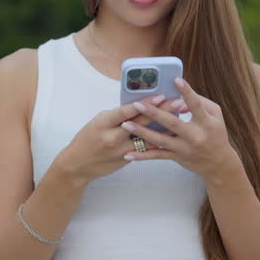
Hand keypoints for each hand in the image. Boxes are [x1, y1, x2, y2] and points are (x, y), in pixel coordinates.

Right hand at [54, 94, 168, 183]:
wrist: (78, 165)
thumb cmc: (88, 138)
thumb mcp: (99, 121)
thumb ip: (118, 115)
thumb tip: (140, 105)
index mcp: (104, 122)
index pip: (127, 111)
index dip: (145, 103)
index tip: (161, 95)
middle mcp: (113, 137)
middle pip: (142, 123)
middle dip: (162, 112)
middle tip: (178, 103)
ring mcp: (121, 150)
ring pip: (148, 138)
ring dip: (165, 128)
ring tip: (181, 119)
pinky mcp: (127, 159)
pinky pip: (146, 149)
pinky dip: (159, 141)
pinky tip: (171, 136)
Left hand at [120, 77, 240, 181]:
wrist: (219, 164)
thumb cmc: (216, 134)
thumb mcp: (216, 115)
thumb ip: (200, 102)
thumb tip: (180, 99)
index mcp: (206, 123)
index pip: (196, 105)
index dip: (187, 92)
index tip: (176, 80)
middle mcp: (195, 136)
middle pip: (172, 123)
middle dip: (153, 113)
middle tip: (137, 104)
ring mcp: (184, 148)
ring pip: (160, 140)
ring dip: (142, 132)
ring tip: (126, 124)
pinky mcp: (177, 157)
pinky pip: (157, 156)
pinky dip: (142, 155)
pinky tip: (128, 154)